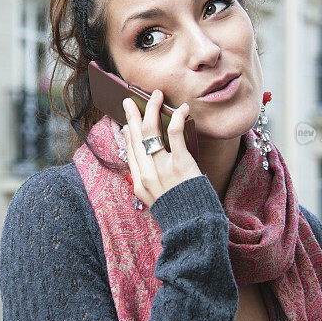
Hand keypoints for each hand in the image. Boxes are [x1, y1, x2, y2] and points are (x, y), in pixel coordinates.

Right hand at [122, 89, 201, 205]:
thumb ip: (150, 180)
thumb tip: (147, 155)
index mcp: (140, 182)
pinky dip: (177, 117)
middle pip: (136, 136)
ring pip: (150, 130)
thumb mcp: (158, 199)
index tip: (127, 120)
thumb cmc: (180, 210)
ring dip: (152, 108)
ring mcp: (162, 168)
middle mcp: (146, 173)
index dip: (127, 132)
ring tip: (157, 95)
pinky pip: (175, 133)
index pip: (130, 150)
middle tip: (131, 99)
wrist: (194, 225)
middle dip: (133, 114)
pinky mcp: (180, 163)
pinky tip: (182, 108)